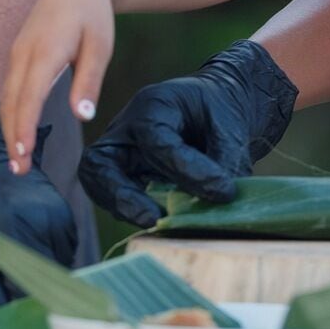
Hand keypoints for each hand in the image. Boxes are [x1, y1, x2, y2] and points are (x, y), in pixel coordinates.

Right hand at [0, 0, 115, 170]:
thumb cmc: (92, 15)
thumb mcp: (100, 46)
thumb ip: (89, 80)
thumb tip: (83, 116)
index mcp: (45, 50)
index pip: (29, 96)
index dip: (23, 127)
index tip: (22, 155)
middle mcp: (23, 54)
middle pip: (11, 102)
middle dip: (12, 138)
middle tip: (19, 171)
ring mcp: (16, 54)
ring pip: (6, 98)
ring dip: (9, 130)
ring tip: (18, 162)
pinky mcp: (17, 57)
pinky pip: (9, 90)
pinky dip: (11, 115)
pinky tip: (18, 135)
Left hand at [0, 101, 77, 318]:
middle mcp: (12, 236)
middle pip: (27, 300)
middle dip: (16, 312)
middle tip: (5, 310)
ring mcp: (43, 224)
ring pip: (50, 282)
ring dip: (33, 287)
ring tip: (11, 270)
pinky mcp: (62, 216)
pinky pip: (62, 259)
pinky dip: (46, 264)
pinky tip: (25, 246)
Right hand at [80, 41, 299, 228]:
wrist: (217, 110)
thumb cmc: (221, 110)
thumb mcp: (231, 126)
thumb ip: (226, 161)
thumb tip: (223, 202)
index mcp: (152, 105)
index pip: (157, 140)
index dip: (187, 169)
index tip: (223, 191)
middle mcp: (127, 131)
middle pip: (99, 164)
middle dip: (120, 194)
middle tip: (152, 218)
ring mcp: (122, 157)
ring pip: (100, 187)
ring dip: (125, 209)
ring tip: (158, 223)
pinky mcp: (127, 179)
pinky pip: (118, 201)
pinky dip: (136, 214)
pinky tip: (166, 222)